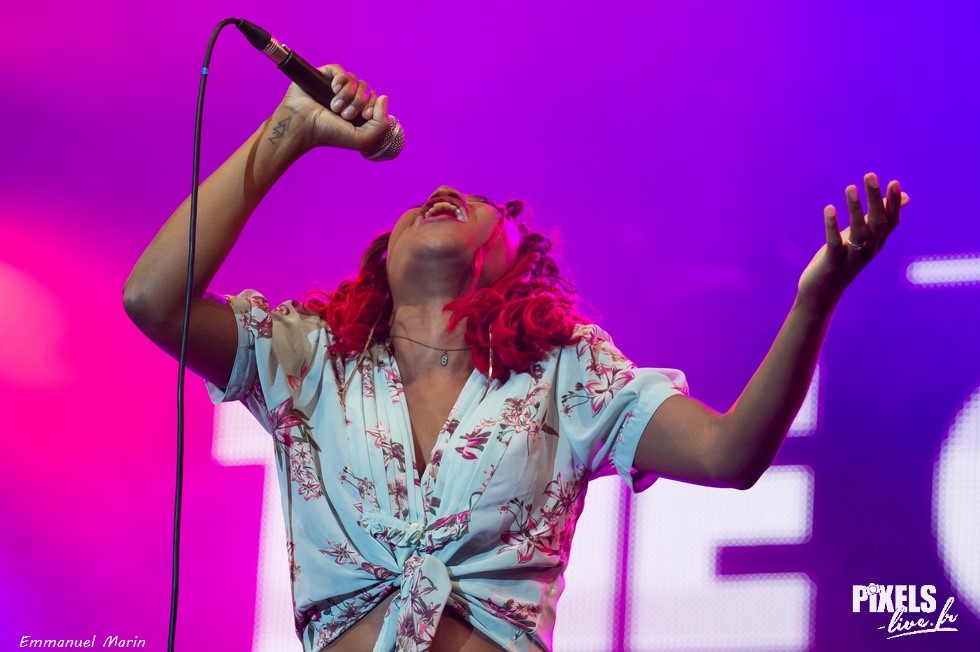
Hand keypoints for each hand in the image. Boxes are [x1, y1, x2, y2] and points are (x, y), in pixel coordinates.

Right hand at [279, 63, 390, 153]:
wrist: (303, 126)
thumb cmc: (330, 134)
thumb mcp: (363, 139)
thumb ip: (382, 124)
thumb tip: (384, 97)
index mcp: (358, 110)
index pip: (375, 98)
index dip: (373, 105)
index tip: (364, 116)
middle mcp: (348, 97)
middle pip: (366, 88)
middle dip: (359, 102)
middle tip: (346, 115)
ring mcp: (336, 86)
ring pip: (354, 79)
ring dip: (347, 95)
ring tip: (335, 107)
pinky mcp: (324, 76)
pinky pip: (340, 70)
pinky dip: (340, 79)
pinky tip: (333, 90)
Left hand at [796, 173, 908, 313]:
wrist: (822, 293)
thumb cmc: (843, 260)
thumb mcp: (863, 237)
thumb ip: (879, 217)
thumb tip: (905, 196)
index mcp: (877, 243)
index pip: (890, 221)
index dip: (892, 203)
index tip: (893, 182)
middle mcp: (869, 250)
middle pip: (877, 222)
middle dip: (875, 199)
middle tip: (870, 176)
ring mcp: (852, 258)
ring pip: (859, 231)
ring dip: (855, 208)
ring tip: (850, 188)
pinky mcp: (833, 263)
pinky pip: (835, 243)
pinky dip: (832, 226)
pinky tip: (829, 209)